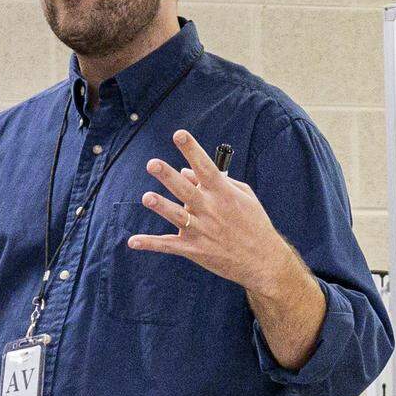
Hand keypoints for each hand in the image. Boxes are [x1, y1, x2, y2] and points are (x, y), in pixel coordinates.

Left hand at [128, 129, 290, 294]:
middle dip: (169, 176)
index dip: (192, 150)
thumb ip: (218, 181)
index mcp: (223, 193)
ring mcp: (202, 231)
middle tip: (152, 164)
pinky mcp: (195, 250)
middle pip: (186, 190)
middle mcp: (211, 210)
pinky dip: (150, 244)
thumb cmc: (254, 223)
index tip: (179, 134)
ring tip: (147, 197)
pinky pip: (169, 245)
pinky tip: (133, 242)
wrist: (263, 261)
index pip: (205, 167)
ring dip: (162, 207)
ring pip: (177, 216)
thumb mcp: (244, 196)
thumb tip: (185, 171)